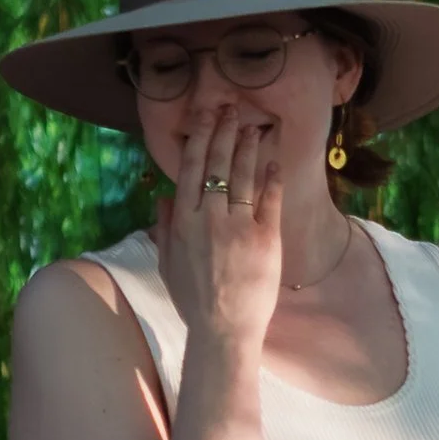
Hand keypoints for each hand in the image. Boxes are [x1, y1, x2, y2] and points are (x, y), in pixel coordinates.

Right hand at [156, 98, 283, 349]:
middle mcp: (210, 218)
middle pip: (217, 164)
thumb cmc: (194, 302)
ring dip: (249, 147)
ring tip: (254, 127)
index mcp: (183, 222)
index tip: (205, 116)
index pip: (190, 169)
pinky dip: (272, 178)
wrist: (224, 331)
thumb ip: (164, 229)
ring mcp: (239, 227)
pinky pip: (270, 200)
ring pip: (244, 176)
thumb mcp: (167, 265)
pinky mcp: (266, 239)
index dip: (199, 138)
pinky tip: (274, 161)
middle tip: (231, 108)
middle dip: (224, 132)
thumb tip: (164, 198)